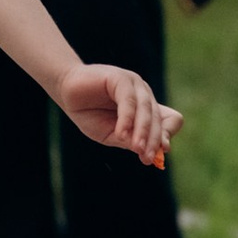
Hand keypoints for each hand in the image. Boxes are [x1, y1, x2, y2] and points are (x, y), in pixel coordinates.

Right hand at [58, 64, 180, 164]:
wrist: (66, 93)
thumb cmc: (89, 114)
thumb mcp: (112, 135)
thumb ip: (130, 142)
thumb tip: (151, 153)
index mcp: (147, 109)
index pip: (171, 120)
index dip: (167, 135)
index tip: (160, 153)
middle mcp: (144, 95)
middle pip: (158, 119)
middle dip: (153, 141)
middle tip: (147, 158)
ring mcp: (134, 84)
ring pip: (146, 110)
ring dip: (143, 132)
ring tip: (137, 149)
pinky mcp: (120, 78)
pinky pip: (129, 101)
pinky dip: (127, 119)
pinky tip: (120, 134)